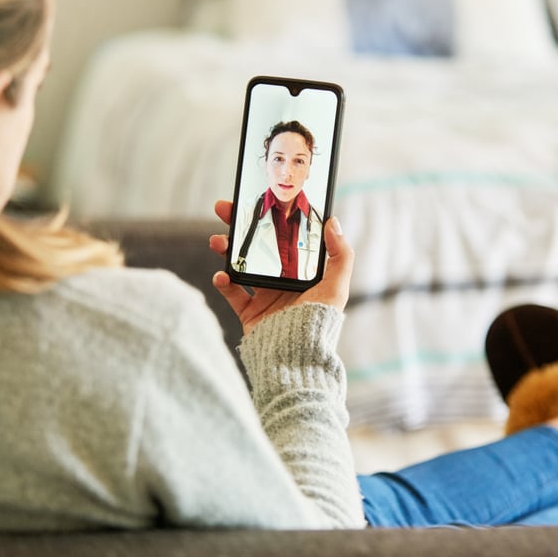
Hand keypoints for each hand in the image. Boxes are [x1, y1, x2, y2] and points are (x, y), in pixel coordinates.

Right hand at [209, 199, 353, 335]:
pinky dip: (222, 283)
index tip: (257, 199)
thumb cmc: (320, 322)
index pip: (284, 237)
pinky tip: (220, 276)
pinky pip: (232, 294)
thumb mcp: (337, 286)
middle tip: (224, 209)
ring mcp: (265, 296)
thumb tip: (333, 222)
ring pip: (240, 264)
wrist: (297, 357)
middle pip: (257, 246)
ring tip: (217, 241)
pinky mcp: (250, 313)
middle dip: (239, 226)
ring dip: (227, 250)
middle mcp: (283, 281)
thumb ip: (340, 254)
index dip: (270, 218)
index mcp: (302, 271)